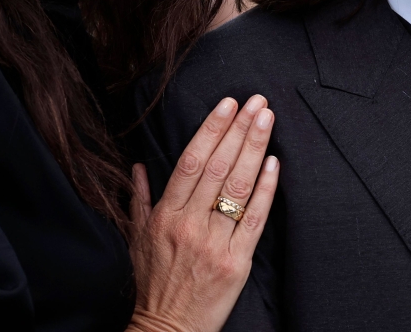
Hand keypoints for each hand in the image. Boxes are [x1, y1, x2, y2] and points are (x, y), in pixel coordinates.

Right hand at [127, 95, 277, 331]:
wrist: (167, 330)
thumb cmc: (151, 284)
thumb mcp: (135, 238)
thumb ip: (139, 199)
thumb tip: (138, 166)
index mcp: (165, 214)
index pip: (192, 160)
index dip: (211, 128)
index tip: (228, 104)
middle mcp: (189, 223)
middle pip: (219, 167)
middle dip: (240, 129)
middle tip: (257, 101)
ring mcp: (215, 243)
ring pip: (238, 187)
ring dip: (255, 148)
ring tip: (267, 119)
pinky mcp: (236, 263)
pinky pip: (254, 220)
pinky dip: (266, 189)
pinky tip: (275, 163)